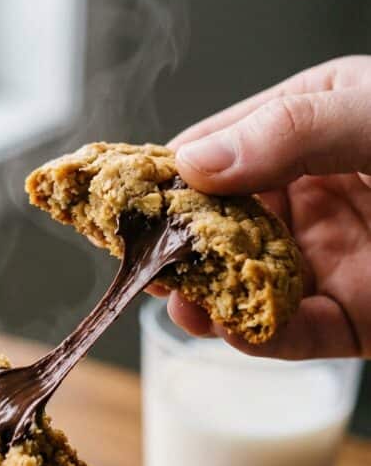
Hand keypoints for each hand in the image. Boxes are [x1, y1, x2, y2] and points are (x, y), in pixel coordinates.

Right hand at [166, 55, 370, 358]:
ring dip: (209, 297)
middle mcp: (314, 194)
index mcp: (310, 127)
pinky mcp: (360, 318)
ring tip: (178, 299)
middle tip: (138, 261)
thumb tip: (193, 164)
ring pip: (250, 284)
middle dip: (179, 245)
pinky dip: (261, 338)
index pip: (218, 150)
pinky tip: (231, 329)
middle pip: (223, 224)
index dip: (166, 176)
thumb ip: (287, 132)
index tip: (118, 199)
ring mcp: (335, 258)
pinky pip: (298, 333)